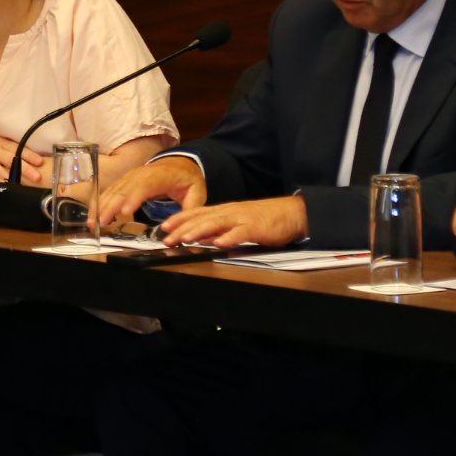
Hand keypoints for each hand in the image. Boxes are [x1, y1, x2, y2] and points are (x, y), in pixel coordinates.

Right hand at [0, 136, 43, 185]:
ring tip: (27, 186)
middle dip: (25, 169)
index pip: (17, 148)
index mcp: (1, 143)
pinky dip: (0, 185)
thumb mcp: (0, 144)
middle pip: (11, 160)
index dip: (29, 155)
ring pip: (2, 172)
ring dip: (15, 180)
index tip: (40, 162)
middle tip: (37, 177)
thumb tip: (36, 159)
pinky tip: (10, 189)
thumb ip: (14, 150)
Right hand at [98, 155, 207, 231]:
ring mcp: (131, 176)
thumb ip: (192, 208)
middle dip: (111, 206)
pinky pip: (110, 191)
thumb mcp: (197, 192)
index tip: (125, 212)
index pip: (145, 186)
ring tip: (93, 223)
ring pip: (113, 190)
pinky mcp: (124, 181)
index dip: (134, 198)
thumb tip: (183, 226)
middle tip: (102, 222)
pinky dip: (100, 203)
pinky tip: (93, 216)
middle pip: (124, 189)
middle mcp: (141, 174)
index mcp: (160, 176)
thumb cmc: (187, 179)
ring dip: (101, 206)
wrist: (179, 163)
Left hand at [153, 196, 309, 248]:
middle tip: (166, 238)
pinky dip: (229, 238)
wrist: (291, 213)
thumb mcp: (238, 223)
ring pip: (216, 224)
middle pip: (202, 219)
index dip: (179, 219)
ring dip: (199, 231)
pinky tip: (219, 244)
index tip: (163, 227)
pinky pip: (241, 234)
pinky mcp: (256, 228)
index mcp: (225, 211)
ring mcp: (242, 219)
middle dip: (182, 228)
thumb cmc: (265, 219)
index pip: (197, 213)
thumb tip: (203, 238)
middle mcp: (230, 212)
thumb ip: (221, 229)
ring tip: (184, 239)